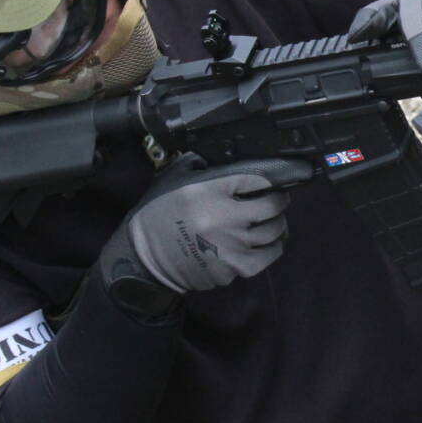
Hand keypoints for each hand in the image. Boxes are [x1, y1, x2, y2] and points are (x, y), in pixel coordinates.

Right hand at [98, 155, 313, 312]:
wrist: (143, 258)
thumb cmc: (159, 213)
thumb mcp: (175, 177)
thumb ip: (203, 163)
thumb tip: (231, 153)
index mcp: (208, 190)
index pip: (256, 178)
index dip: (268, 179)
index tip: (270, 181)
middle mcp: (222, 218)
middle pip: (273, 205)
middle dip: (278, 200)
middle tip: (275, 199)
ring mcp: (230, 246)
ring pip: (274, 231)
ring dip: (277, 224)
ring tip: (270, 220)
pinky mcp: (232, 268)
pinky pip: (267, 257)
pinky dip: (272, 248)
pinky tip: (266, 242)